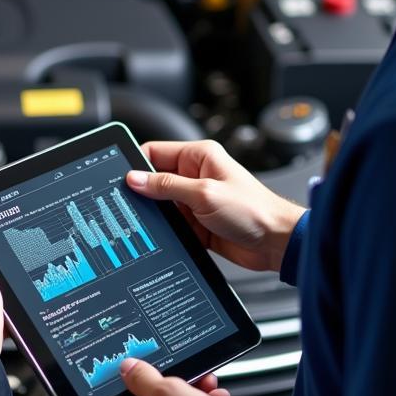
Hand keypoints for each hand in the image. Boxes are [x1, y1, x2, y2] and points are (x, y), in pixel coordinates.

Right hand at [127, 140, 304, 271]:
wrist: (277, 243)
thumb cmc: (254, 210)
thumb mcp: (205, 194)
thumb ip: (167, 186)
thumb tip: (136, 178)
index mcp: (199, 156)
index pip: (156, 152)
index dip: (136, 164)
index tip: (118, 177)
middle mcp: (196, 175)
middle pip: (155, 179)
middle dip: (142, 192)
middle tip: (125, 204)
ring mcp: (195, 200)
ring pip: (161, 205)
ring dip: (154, 214)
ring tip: (143, 223)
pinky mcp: (196, 223)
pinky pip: (171, 224)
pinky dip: (165, 230)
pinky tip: (159, 236)